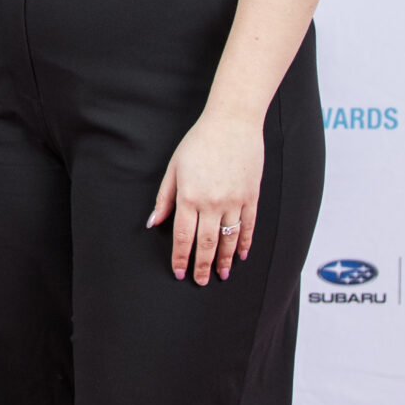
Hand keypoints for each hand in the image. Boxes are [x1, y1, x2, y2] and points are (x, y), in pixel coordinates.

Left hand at [147, 109, 261, 284]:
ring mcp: (234, 201)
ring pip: (228, 239)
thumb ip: (164, 198)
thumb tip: (153, 222)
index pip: (183, 236)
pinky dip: (245, 243)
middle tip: (201, 281)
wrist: (232, 123)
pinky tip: (241, 255)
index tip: (179, 272)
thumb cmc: (199, 142)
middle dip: (202, 266)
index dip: (180, 257)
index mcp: (189, 197)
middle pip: (206, 243)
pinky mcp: (251, 196)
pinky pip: (249, 226)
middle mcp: (212, 203)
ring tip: (221, 274)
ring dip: (224, 260)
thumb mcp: (174, 167)